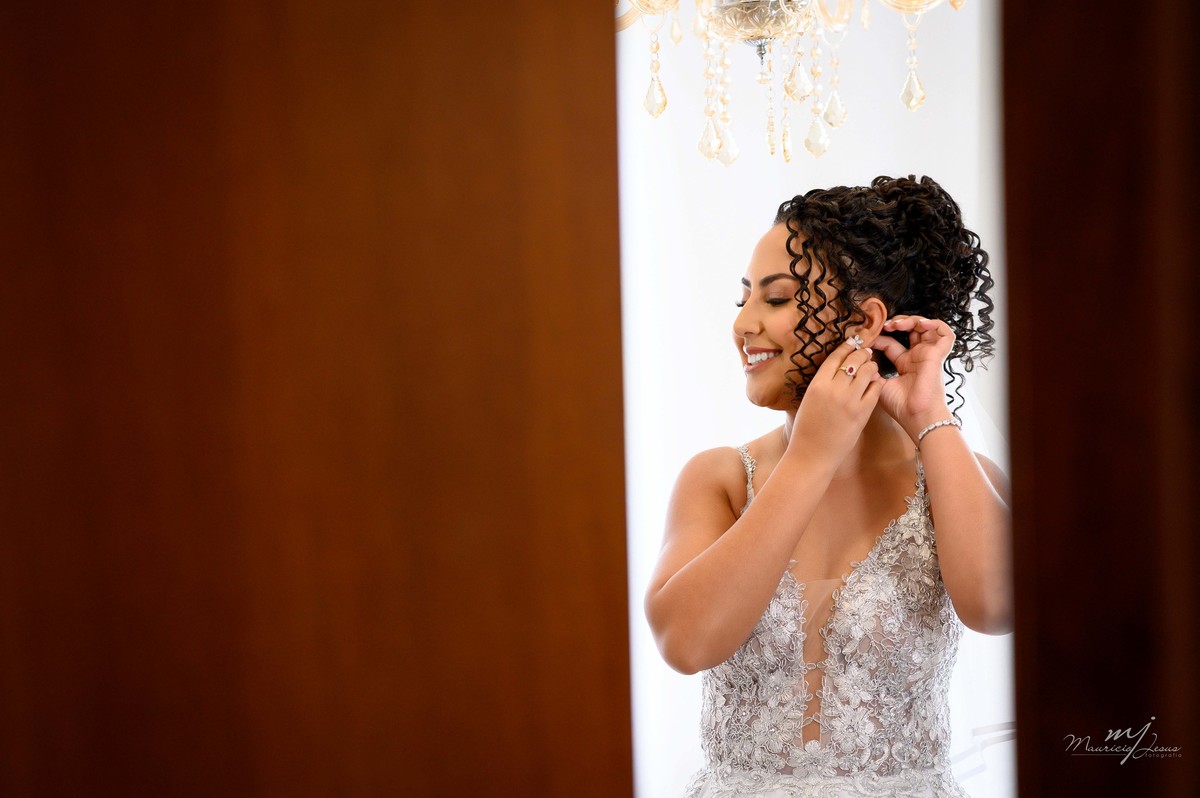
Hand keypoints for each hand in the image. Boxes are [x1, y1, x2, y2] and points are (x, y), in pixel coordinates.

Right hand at [787, 337, 882, 463]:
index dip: (846, 347)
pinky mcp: (863, 412)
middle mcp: (834, 389)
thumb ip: (822, 384)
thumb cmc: (806, 429)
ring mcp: (850, 400)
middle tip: (866, 351)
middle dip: (861, 353)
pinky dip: (877, 382)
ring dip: (871, 366)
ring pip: (867, 371)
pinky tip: (876, 382)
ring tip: (872, 366)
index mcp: (818, 384)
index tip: (852, 342)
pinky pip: (875, 389)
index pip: (836, 357)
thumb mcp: (809, 400)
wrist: (812, 454)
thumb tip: (836, 370)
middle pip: (854, 360)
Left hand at [870, 315, 954, 441]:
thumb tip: (860, 357)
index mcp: (904, 364)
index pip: (890, 343)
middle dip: (897, 323)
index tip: (865, 339)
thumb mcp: (879, 384)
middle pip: (911, 331)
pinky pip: (945, 334)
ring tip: (898, 324)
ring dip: (913, 320)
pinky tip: (920, 325)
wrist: (916, 416)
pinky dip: (934, 324)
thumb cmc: (901, 406)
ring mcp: (928, 355)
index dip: (878, 338)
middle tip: (885, 325)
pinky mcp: (937, 355)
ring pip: (927, 327)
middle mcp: (917, 357)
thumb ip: (871, 370)